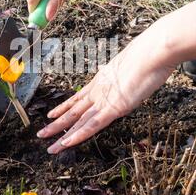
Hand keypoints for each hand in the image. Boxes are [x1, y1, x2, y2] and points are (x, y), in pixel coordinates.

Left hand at [37, 0, 195, 153]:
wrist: (154, 51)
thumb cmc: (149, 55)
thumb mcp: (133, 66)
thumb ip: (125, 74)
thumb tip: (127, 74)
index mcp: (101, 81)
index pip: (78, 98)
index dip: (64, 107)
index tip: (52, 114)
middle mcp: (99, 91)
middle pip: (73, 111)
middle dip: (56, 123)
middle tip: (41, 133)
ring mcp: (105, 99)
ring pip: (77, 120)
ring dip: (61, 132)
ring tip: (46, 141)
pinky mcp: (114, 107)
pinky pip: (92, 125)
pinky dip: (78, 135)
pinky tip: (66, 143)